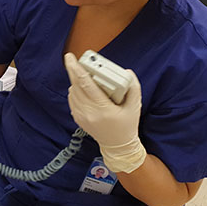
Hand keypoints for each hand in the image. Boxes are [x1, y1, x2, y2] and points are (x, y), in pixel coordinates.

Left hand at [64, 52, 146, 172]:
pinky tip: (82, 88)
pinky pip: (72, 99)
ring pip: (72, 92)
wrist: (118, 147)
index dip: (77, 69)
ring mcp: (81, 117)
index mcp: (103, 109)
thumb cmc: (128, 126)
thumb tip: (126, 72)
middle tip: (72, 60)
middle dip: (73, 71)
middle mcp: (89, 113)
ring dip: (75, 81)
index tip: (71, 58)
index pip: (85, 85)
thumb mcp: (135, 107)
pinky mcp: (78, 119)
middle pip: (76, 86)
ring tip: (83, 75)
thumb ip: (133, 88)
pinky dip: (75, 91)